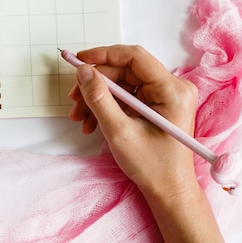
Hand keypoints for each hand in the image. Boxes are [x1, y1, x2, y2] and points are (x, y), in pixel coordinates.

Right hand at [68, 45, 223, 242]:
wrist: (167, 190)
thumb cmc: (152, 166)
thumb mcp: (119, 132)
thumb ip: (99, 98)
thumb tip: (83, 72)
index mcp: (172, 90)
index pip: (134, 57)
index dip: (103, 55)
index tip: (79, 61)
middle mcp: (171, 88)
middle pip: (124, 70)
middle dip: (96, 83)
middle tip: (74, 97)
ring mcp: (163, 95)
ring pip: (121, 83)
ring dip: (97, 97)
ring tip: (81, 117)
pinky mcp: (154, 104)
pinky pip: (124, 95)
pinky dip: (106, 105)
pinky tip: (92, 121)